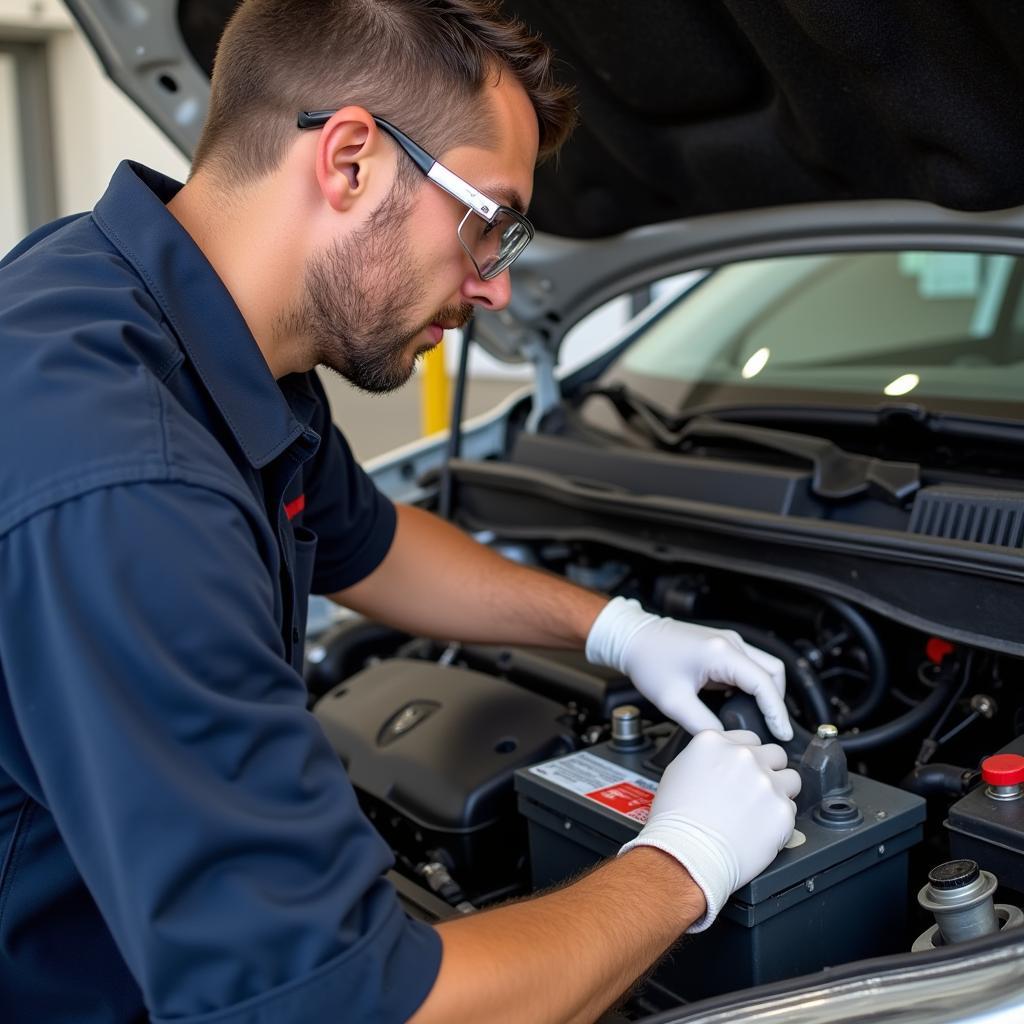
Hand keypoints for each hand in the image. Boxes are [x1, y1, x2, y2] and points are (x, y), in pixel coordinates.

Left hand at [585, 597, 791, 740]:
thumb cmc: (648, 662)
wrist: (633, 638)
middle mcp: (731, 642)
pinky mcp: (722, 646)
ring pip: (765, 667)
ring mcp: (728, 641)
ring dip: (767, 692)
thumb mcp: (674, 701)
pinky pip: (749, 666)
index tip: (782, 734)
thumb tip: (726, 741)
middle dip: (777, 702)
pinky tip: (745, 705)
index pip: (764, 683)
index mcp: (722, 653)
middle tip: (774, 730)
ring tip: (762, 720)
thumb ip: (703, 725)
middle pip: (773, 672)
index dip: (777, 712)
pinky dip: (754, 685)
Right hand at [620, 730, 799, 930]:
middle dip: (768, 770)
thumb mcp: (678, 772)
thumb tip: (721, 761)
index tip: (745, 771)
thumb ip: (707, 758)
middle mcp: (743, 756)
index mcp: (715, 742)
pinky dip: (779, 820)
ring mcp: (765, 782)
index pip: (749, 738)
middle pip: (775, 754)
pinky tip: (761, 829)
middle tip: (755, 792)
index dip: (748, 757)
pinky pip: (791, 809)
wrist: (686, 854)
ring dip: (780, 792)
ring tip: (763, 810)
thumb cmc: (675, 820)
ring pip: (791, 778)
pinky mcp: (781, 809)